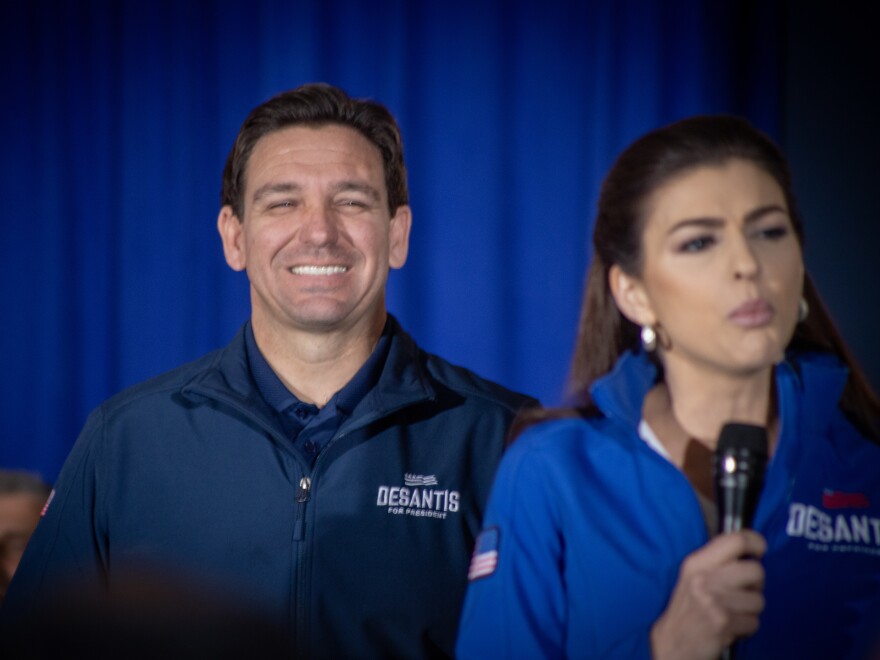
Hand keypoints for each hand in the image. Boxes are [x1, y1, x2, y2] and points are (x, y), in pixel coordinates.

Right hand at [650, 530, 766, 659]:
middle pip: (756, 570)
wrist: (671, 643)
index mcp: (697, 562)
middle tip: (741, 592)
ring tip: (732, 612)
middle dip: (756, 584)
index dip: (755, 542)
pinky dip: (746, 627)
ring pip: (758, 600)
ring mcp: (714, 601)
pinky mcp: (724, 623)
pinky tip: (731, 626)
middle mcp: (705, 578)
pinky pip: (754, 622)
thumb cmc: (686, 608)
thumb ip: (717, 562)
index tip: (759, 550)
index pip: (736, 540)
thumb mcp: (693, 576)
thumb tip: (751, 552)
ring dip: (750, 610)